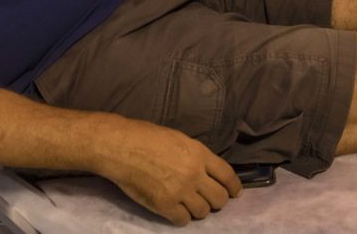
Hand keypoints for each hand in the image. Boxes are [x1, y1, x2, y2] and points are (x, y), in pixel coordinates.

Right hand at [97, 118, 240, 225]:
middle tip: (209, 200)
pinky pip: (183, 221)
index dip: (234, 187)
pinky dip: (181, 217)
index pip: (227, 175)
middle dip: (217, 201)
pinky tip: (175, 210)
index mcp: (199, 154)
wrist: (120, 147)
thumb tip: (206, 170)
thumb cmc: (146, 137)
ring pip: (203, 212)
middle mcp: (194, 174)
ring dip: (198, 210)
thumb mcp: (179, 139)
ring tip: (189, 204)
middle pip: (219, 198)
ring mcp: (180, 191)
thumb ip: (195, 156)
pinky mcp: (164, 205)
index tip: (235, 193)